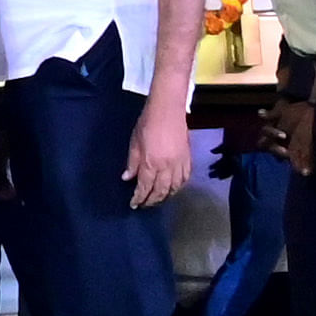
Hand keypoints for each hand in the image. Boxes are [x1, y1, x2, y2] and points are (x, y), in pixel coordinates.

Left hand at [124, 95, 194, 209]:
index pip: (144, 187)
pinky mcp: (188, 160)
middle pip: (160, 192)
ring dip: (166, 197)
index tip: (134, 204)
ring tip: (157, 200)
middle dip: (152, 201)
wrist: (168, 110)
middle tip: (144, 205)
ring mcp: (179, 164)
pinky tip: (173, 189)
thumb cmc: (147, 124)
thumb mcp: (134, 142)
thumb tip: (127, 178)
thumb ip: (132, 163)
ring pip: (174, 188)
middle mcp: (167, 168)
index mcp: (151, 163)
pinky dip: (178, 187)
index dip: (139, 198)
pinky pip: (185, 180)